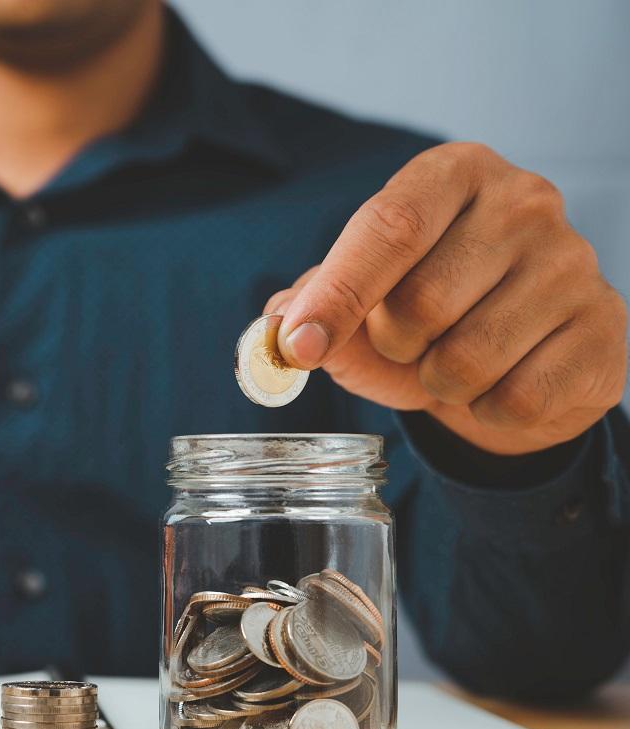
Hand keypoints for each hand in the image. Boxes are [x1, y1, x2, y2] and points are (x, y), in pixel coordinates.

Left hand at [266, 142, 626, 455]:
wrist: (512, 361)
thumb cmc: (424, 318)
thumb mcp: (360, 300)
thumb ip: (312, 304)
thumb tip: (277, 326)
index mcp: (452, 173)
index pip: (390, 228)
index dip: (339, 294)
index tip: (301, 345)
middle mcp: (524, 202)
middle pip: (423, 301)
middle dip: (396, 343)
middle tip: (411, 339)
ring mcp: (574, 261)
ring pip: (468, 359)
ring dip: (440, 382)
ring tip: (455, 360)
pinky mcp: (605, 327)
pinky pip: (516, 398)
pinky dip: (489, 408)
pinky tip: (503, 380)